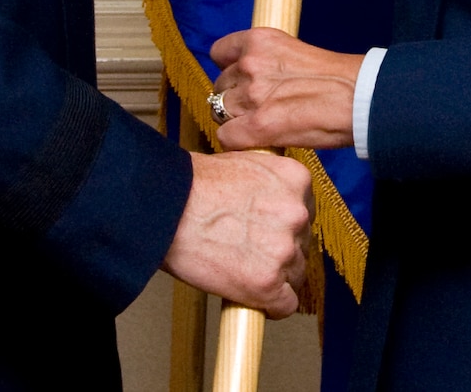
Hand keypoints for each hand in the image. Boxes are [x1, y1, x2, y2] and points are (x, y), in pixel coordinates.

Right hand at [161, 150, 313, 317]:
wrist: (164, 208)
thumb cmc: (190, 185)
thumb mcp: (242, 164)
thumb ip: (267, 185)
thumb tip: (271, 204)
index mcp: (296, 180)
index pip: (305, 214)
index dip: (283, 227)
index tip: (265, 233)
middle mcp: (297, 214)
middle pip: (301, 245)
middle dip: (277, 252)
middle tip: (246, 251)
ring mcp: (283, 250)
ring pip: (293, 276)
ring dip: (271, 277)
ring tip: (238, 268)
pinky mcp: (267, 284)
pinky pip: (284, 306)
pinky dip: (268, 306)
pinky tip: (248, 294)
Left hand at [210, 28, 363, 150]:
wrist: (360, 98)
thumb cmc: (336, 78)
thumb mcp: (294, 52)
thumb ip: (266, 61)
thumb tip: (248, 78)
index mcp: (259, 40)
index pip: (219, 53)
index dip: (228, 69)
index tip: (240, 80)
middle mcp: (251, 63)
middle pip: (219, 86)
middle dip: (234, 97)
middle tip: (259, 107)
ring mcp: (252, 95)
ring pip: (219, 111)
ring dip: (236, 120)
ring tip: (261, 125)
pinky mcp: (257, 126)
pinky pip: (226, 137)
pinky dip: (238, 142)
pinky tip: (257, 141)